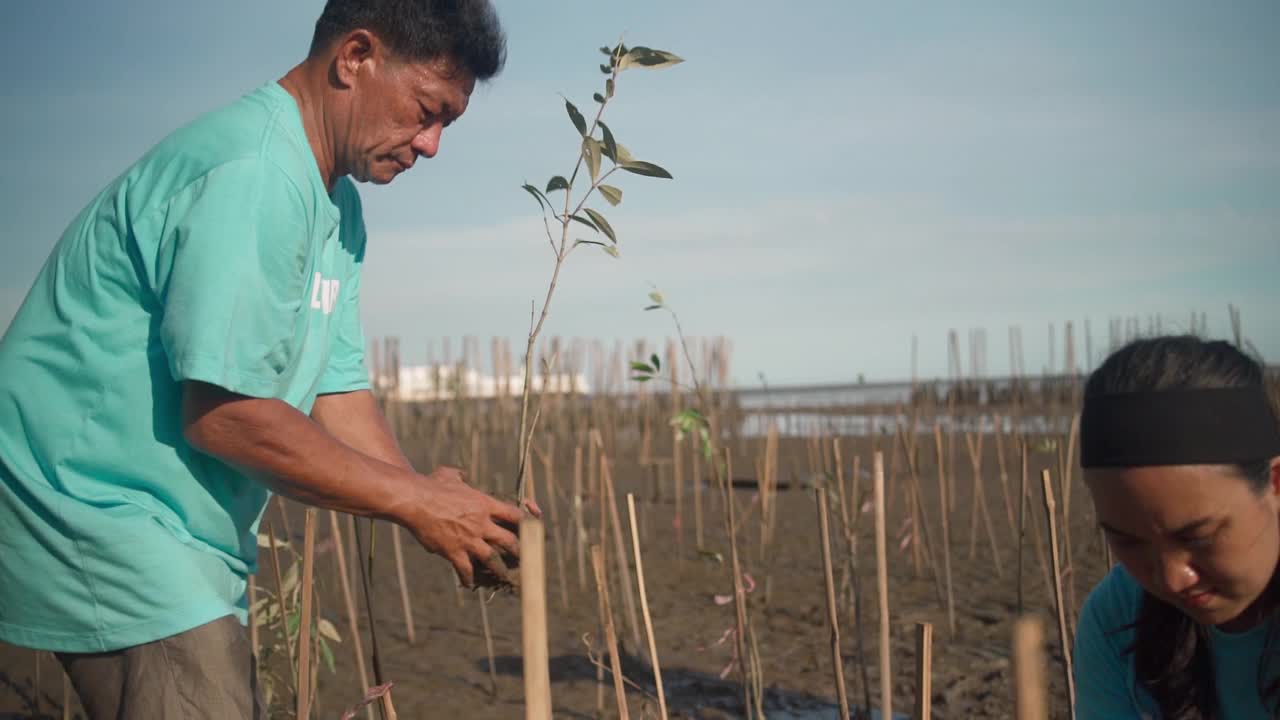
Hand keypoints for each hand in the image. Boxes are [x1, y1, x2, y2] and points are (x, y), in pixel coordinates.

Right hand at [401, 466, 524, 587]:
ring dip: (499, 569)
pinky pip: (465, 570)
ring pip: (492, 559)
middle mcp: (481, 523)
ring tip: (503, 575)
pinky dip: (468, 578)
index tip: (529, 529)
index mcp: (484, 504)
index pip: (513, 514)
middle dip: (518, 551)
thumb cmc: (431, 485)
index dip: (524, 523)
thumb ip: (461, 476)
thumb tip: (461, 474)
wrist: (415, 501)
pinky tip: (468, 583)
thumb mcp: (450, 475)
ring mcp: (468, 539)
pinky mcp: (453, 551)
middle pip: (509, 541)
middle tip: (522, 557)